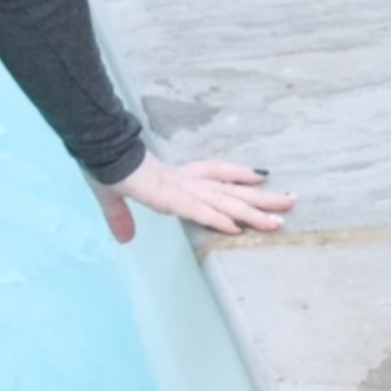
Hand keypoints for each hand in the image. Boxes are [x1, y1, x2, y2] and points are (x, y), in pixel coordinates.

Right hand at [93, 154, 294, 242]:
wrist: (98, 151)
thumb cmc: (106, 167)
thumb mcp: (114, 198)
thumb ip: (121, 218)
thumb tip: (124, 239)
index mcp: (177, 177)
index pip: (217, 173)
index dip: (240, 175)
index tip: (262, 176)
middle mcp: (187, 181)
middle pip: (232, 190)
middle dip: (262, 198)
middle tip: (291, 201)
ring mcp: (181, 189)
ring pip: (225, 202)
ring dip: (253, 212)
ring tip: (280, 220)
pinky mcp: (170, 197)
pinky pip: (200, 211)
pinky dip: (219, 219)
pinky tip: (237, 228)